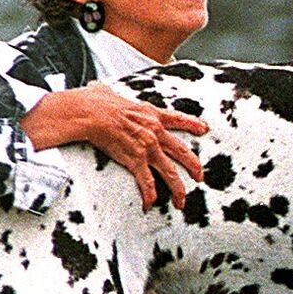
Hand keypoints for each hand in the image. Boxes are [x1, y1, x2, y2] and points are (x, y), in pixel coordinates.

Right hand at [20, 85, 206, 208]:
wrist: (88, 113)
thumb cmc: (94, 101)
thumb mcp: (109, 92)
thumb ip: (110, 93)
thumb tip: (99, 90)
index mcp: (151, 114)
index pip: (178, 119)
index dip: (193, 124)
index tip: (204, 129)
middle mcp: (155, 132)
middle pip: (182, 152)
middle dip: (193, 166)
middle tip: (199, 176)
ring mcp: (147, 147)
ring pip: (170, 172)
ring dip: (178, 189)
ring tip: (181, 201)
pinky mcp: (135, 160)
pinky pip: (147, 181)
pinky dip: (149, 194)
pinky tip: (151, 203)